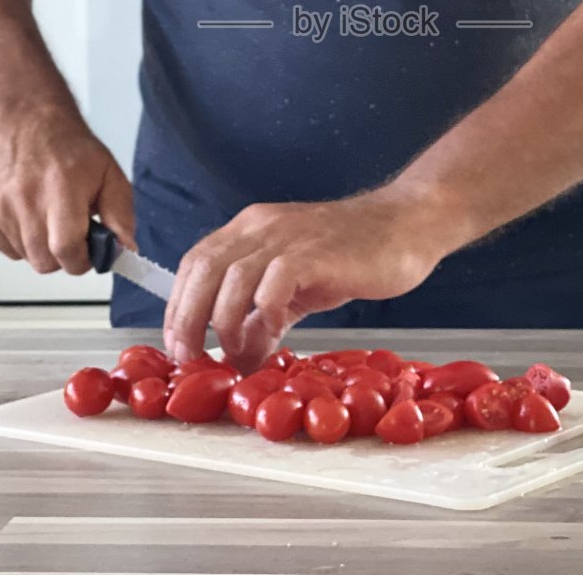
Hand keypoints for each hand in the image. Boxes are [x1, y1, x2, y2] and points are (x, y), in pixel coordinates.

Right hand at [0, 107, 135, 274]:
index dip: (81, 259)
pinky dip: (21, 242)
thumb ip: (121, 214)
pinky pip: (7, 249)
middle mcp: (27, 197)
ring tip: (50, 218)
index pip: (66, 249)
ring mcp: (1, 205)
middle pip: (44, 261)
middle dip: (63, 256)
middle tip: (71, 233)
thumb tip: (125, 249)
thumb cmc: (71, 149)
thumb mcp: (110, 174)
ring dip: (42, 248)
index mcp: (62, 188)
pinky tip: (31, 217)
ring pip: (26, 257)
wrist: (29, 124)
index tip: (88, 252)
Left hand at [162, 190, 453, 369]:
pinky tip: (273, 332)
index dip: (178, 305)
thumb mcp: (295, 284)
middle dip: (188, 318)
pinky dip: (264, 312)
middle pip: (203, 269)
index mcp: (250, 229)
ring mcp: (288, 237)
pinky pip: (274, 282)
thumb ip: (265, 316)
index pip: (195, 262)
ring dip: (223, 322)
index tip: (177, 343)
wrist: (405, 225)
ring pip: (231, 277)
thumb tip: (240, 356)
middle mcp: (261, 227)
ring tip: (233, 353)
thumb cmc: (352, 253)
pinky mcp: (315, 253)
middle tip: (190, 356)